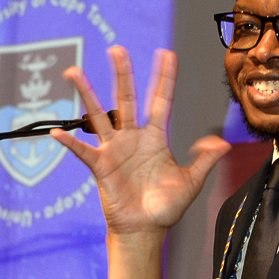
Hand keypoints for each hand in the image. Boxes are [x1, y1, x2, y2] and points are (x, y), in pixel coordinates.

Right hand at [50, 47, 229, 235]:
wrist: (145, 229)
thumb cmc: (166, 207)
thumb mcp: (190, 182)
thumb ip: (204, 160)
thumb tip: (223, 143)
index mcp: (155, 137)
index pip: (160, 100)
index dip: (164, 78)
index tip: (166, 54)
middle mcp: (133, 137)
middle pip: (126, 98)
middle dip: (122, 74)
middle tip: (117, 49)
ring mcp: (114, 149)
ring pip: (98, 115)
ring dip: (86, 94)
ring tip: (74, 73)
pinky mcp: (100, 166)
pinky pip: (82, 151)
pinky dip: (69, 142)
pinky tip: (55, 133)